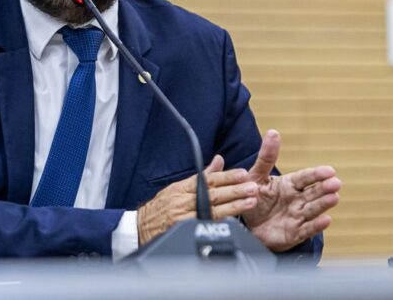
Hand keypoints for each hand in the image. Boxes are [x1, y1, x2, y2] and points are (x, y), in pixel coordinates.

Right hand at [137, 155, 258, 244]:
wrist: (140, 228)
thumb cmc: (161, 208)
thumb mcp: (178, 187)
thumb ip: (201, 176)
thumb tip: (219, 160)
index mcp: (182, 187)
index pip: (208, 179)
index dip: (227, 176)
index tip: (243, 173)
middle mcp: (182, 200)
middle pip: (212, 193)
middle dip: (234, 190)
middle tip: (252, 186)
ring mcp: (183, 217)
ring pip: (211, 210)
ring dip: (233, 206)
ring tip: (250, 202)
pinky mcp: (184, 231)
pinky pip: (204, 226)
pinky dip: (219, 223)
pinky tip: (233, 221)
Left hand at [242, 130, 340, 251]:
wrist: (248, 226)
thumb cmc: (255, 198)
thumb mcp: (257, 176)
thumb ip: (266, 157)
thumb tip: (273, 132)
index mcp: (289, 184)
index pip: (305, 177)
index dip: (317, 174)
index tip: (329, 170)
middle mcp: (297, 199)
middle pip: (313, 192)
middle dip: (325, 188)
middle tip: (336, 183)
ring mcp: (297, 216)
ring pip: (313, 209)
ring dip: (324, 204)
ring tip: (334, 197)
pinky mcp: (294, 233)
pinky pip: (306, 229)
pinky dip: (316, 225)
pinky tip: (326, 220)